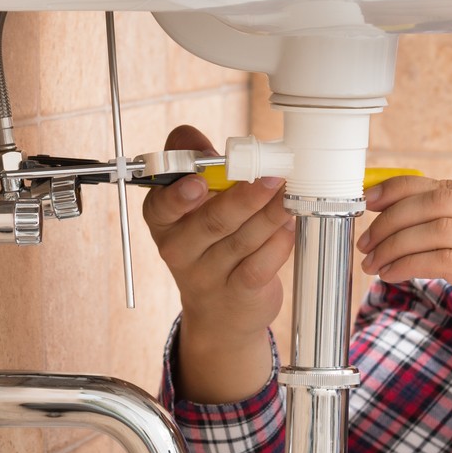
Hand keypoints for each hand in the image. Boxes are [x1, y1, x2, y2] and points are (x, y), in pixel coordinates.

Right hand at [142, 124, 292, 400]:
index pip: (161, 205)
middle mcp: (178, 249)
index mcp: (163, 219)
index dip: (179, 194)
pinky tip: (289, 225)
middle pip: (211, 221)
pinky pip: (260, 265)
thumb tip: (196, 139)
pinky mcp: (238, 294)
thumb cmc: (210, 241)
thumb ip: (197, 165)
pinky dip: (279, 242)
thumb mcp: (195, 203)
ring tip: (290, 195)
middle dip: (244, 197)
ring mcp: (207, 276)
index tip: (199, 181)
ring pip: (242, 240)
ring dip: (270, 214)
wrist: (221, 313)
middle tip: (273, 176)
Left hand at [356, 176, 451, 412]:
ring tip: (374, 263)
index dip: (401, 190)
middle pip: (437, 201)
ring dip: (393, 245)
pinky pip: (440, 261)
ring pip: (435, 228)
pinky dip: (407, 265)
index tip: (372, 201)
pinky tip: (393, 277)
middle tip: (367, 240)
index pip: (448, 186)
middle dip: (391, 218)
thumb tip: (421, 227)